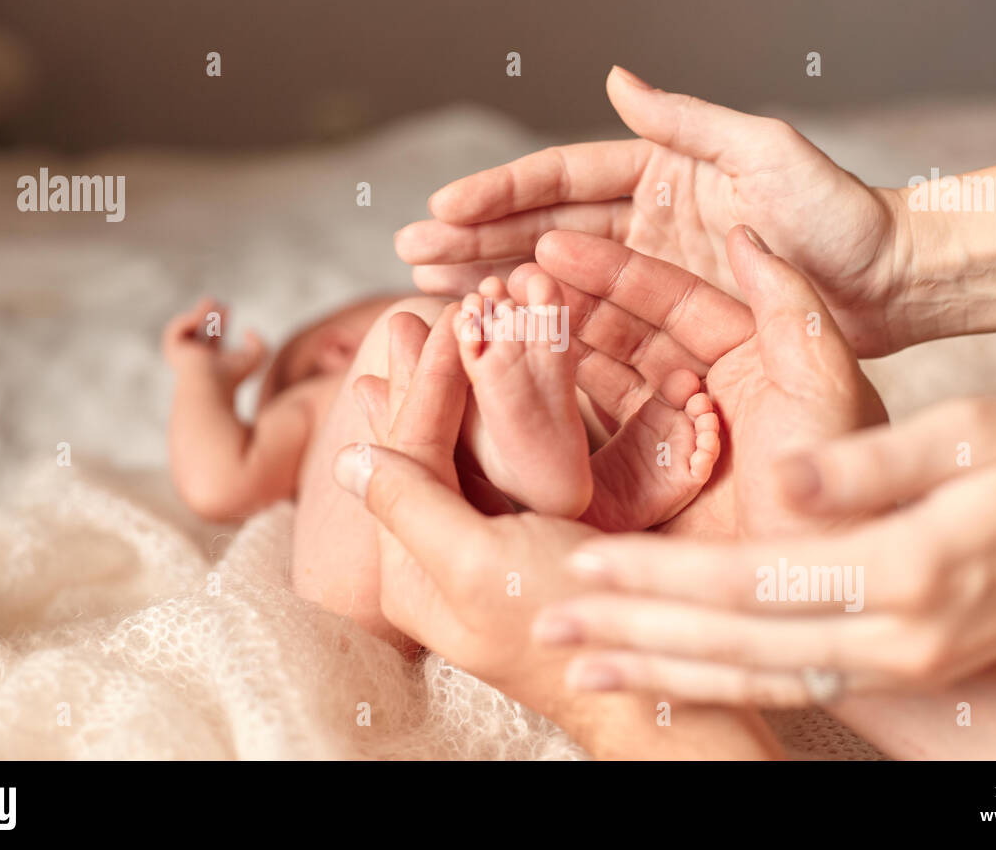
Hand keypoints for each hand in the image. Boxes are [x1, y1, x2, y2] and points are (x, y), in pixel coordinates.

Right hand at [161, 296, 265, 386]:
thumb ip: (260, 344)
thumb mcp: (256, 358)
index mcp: (212, 362)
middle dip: (205, 314)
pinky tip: (199, 317)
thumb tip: (248, 331)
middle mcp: (196, 359)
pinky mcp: (172, 351)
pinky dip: (187, 321)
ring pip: (187, 329)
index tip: (227, 307)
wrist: (211, 386)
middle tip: (213, 300)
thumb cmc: (233, 376)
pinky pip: (176, 331)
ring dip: (196, 314)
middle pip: (198, 331)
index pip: (214, 338)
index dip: (221, 322)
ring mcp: (183, 355)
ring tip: (208, 302)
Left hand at [341, 303, 600, 718]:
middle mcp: (439, 557)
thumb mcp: (477, 565)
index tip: (429, 326)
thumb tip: (343, 458)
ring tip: (424, 341)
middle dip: (416, 384)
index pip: (402, 461)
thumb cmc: (564, 625)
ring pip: (454, 455)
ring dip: (444, 393)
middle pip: (418, 454)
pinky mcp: (526, 543)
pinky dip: (487, 420)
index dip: (417, 390)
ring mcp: (483, 549)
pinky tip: (477, 391)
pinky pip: (495, 471)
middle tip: (405, 322)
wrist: (651, 673)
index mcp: (413, 569)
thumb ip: (411, 506)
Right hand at [398, 66, 911, 355]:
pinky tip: (497, 334)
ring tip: (429, 288)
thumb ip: (687, 121)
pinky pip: (593, 327)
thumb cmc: (839, 214)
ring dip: (493, 281)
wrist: (890, 287)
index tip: (443, 204)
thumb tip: (615, 77)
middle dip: (474, 237)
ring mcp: (652, 275)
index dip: (501, 192)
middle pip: (543, 227)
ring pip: (556, 278)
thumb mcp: (765, 153)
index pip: (563, 178)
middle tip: (409, 250)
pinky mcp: (666, 326)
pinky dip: (544, 329)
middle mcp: (646, 222)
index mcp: (660, 172)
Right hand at [512, 225, 886, 540]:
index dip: (613, 271)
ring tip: (501, 325)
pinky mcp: (640, 498)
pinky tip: (511, 392)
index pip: (671, 301)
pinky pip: (585, 450)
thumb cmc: (839, 488)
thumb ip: (787, 302)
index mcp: (751, 360)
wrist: (821, 596)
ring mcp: (668, 449)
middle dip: (570, 307)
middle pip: (625, 338)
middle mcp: (706, 399)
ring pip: (598, 386)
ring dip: (552, 354)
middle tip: (513, 282)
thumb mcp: (822, 381)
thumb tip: (743, 232)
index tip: (554, 245)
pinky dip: (549, 420)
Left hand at [533, 396, 995, 704]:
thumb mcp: (972, 436)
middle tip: (549, 630)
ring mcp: (896, 664)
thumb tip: (785, 475)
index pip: (749, 583)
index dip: (661, 579)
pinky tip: (669, 680)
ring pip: (753, 680)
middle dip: (634, 637)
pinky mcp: (897, 668)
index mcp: (901, 570)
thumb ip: (869, 464)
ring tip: (587, 669)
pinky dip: (719, 688)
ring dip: (662, 673)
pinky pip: (788, 689)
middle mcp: (891, 636)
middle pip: (734, 645)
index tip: (585, 566)